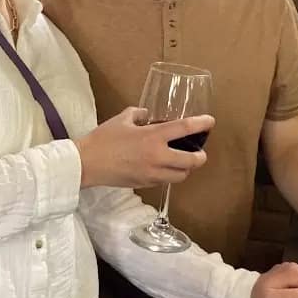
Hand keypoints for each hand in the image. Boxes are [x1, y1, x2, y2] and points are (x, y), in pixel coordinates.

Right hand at [75, 107, 214, 188]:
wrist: (87, 163)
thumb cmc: (103, 139)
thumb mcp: (122, 119)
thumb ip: (139, 114)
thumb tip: (147, 114)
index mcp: (153, 136)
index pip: (184, 129)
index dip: (201, 124)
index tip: (210, 121)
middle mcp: (157, 156)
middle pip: (191, 161)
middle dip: (200, 157)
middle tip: (200, 152)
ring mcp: (152, 173)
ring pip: (180, 176)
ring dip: (186, 169)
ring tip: (183, 162)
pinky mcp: (145, 184)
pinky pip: (165, 181)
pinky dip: (169, 175)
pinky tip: (164, 169)